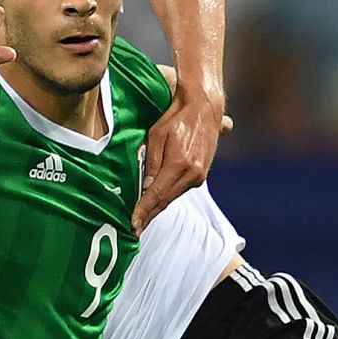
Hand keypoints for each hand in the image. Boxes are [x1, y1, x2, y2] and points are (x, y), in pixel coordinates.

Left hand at [131, 84, 223, 234]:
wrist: (204, 108)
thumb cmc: (177, 117)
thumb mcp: (156, 136)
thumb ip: (152, 163)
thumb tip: (146, 188)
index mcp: (180, 164)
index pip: (157, 195)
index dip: (144, 211)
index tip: (133, 224)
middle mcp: (192, 173)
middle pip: (166, 201)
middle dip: (149, 215)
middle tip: (135, 229)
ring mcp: (199, 175)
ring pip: (173, 197)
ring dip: (158, 208)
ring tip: (142, 219)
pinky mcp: (202, 174)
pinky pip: (180, 189)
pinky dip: (168, 196)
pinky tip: (157, 202)